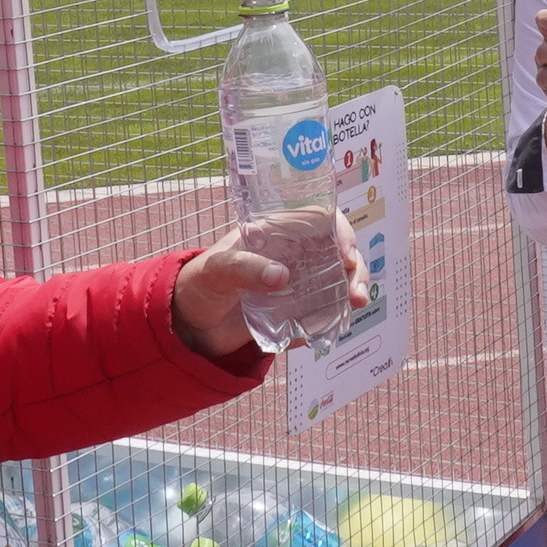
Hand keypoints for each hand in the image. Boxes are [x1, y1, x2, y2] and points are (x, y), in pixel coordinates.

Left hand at [171, 213, 368, 361]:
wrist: (189, 326)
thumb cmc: (199, 283)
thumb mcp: (216, 269)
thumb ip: (244, 269)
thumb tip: (282, 277)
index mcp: (277, 233)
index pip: (318, 220)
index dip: (340, 230)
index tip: (346, 252)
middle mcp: (293, 255)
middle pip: (337, 252)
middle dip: (355, 268)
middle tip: (357, 290)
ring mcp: (296, 285)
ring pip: (336, 281)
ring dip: (351, 291)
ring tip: (355, 306)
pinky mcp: (293, 313)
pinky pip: (321, 313)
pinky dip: (332, 318)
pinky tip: (331, 327)